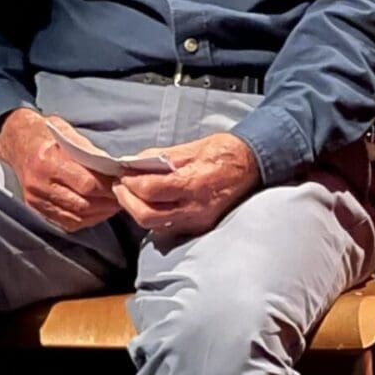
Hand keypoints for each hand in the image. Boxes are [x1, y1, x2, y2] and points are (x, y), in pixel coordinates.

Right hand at [0, 109, 118, 231]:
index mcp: (47, 160)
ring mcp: (36, 199)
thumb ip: (89, 151)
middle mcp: (39, 183)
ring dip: (100, 213)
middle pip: (82, 203)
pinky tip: (98, 211)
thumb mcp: (67, 133)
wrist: (18, 143)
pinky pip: (67, 222)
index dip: (108, 187)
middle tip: (123, 196)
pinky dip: (86, 219)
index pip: (85, 183)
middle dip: (107, 201)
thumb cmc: (46, 135)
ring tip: (114, 204)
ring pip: (76, 216)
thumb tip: (113, 169)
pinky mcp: (36, 209)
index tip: (122, 183)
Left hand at [112, 132, 260, 237]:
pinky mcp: (200, 227)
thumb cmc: (225, 152)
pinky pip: (169, 227)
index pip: (151, 190)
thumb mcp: (192, 147)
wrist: (253, 166)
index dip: (131, 183)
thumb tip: (135, 163)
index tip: (122, 174)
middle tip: (121, 187)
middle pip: (147, 216)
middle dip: (127, 201)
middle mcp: (195, 208)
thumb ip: (161, 158)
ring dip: (138, 211)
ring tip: (132, 194)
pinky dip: (154, 217)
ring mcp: (198, 221)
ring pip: (156, 225)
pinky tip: (151, 203)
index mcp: (194, 183)